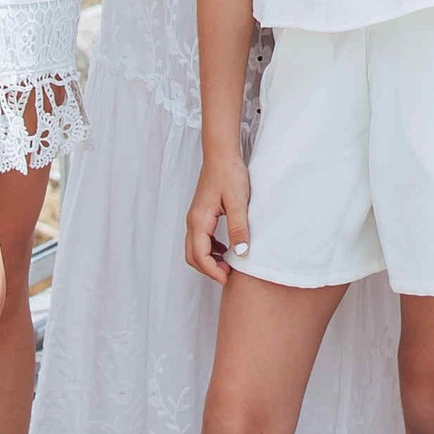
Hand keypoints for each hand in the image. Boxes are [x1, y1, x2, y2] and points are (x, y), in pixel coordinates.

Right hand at [185, 149, 251, 282]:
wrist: (221, 154)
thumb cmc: (229, 174)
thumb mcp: (238, 202)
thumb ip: (238, 228)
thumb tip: (241, 253)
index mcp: (199, 220)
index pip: (199, 255)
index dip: (213, 271)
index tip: (228, 279)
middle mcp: (192, 221)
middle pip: (192, 256)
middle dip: (208, 269)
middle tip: (228, 275)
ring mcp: (195, 217)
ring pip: (194, 248)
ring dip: (208, 260)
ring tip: (229, 264)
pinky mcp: (201, 214)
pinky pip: (200, 239)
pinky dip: (210, 250)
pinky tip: (226, 249)